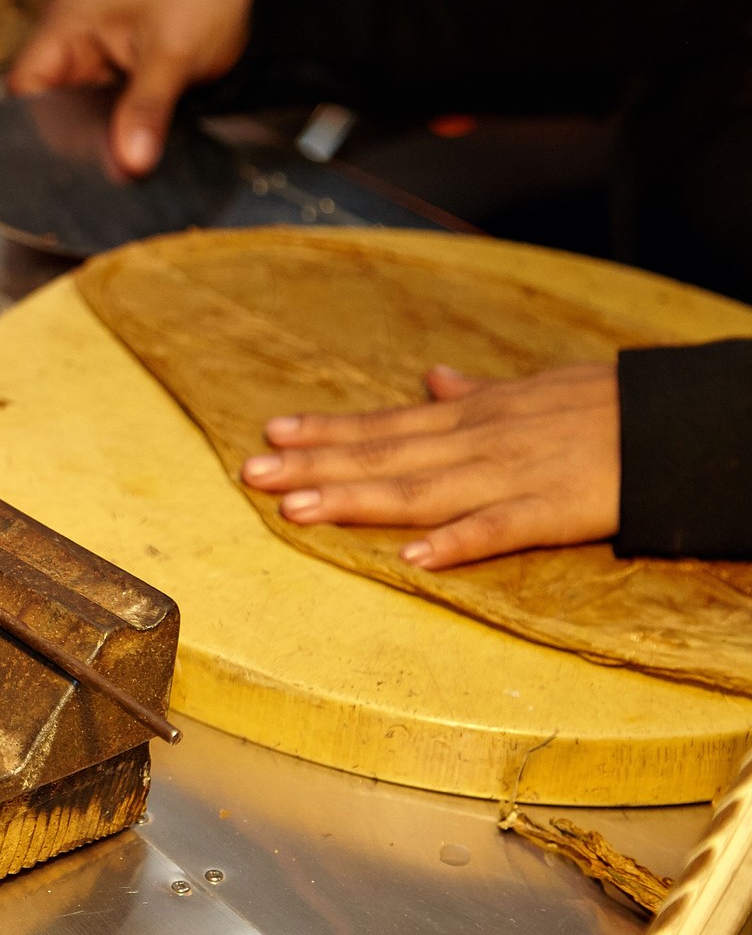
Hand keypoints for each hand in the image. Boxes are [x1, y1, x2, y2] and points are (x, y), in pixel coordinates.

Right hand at [7, 0, 252, 175]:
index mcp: (67, 26)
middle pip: (47, 112)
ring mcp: (92, 73)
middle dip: (73, 143)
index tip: (74, 159)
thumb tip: (130, 164)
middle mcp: (70, 50)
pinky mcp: (114, 93)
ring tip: (121, 173)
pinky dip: (117, 145)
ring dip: (98, 148)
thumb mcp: (174, 51)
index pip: (25, 87)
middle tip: (105, 173)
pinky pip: (103, 128)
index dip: (38, 125)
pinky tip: (132, 161)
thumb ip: (148, 107)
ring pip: (76, 125)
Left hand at [239, 364, 620, 568]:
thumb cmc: (608, 408)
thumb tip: (432, 378)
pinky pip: (497, 529)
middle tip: (251, 474)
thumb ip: (476, 392)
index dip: (327, 430)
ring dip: (360, 498)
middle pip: (386, 455)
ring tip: (300, 509)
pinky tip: (412, 556)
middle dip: (317, 464)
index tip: (270, 435)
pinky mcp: (555, 510)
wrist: (683, 426)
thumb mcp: (534, 388)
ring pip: (423, 490)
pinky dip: (454, 542)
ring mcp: (514, 474)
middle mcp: (480, 441)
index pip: (386, 423)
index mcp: (475, 416)